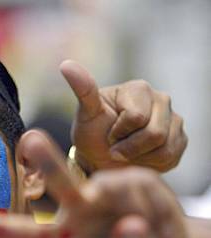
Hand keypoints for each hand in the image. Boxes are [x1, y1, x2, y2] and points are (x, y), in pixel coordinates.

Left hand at [0, 130, 185, 237]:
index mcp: (61, 237)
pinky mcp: (137, 181)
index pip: (26, 235)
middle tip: (32, 137)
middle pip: (64, 185)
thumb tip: (133, 223)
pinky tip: (156, 232)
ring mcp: (108, 193)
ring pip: (111, 188)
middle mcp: (78, 209)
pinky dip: (153, 222)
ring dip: (124, 208)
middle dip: (50, 162)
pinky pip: (144, 197)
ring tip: (138, 230)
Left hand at [61, 60, 186, 172]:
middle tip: (115, 148)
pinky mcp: (180, 139)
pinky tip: (138, 158)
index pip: (136, 118)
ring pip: (164, 148)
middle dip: (129, 148)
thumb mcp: (85, 114)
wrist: (102, 158)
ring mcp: (174, 119)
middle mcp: (161, 100)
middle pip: (154, 134)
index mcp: (139, 89)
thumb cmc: (93, 133)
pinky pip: (171, 158)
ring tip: (126, 152)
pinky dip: (151, 164)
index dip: (118, 133)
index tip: (108, 134)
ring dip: (139, 157)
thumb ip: (82, 90)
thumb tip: (66, 65)